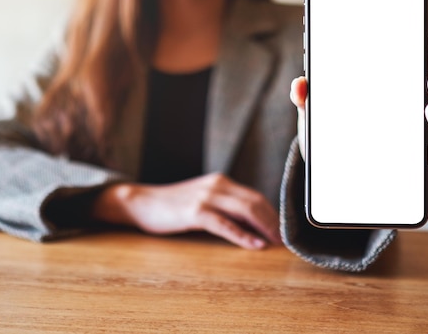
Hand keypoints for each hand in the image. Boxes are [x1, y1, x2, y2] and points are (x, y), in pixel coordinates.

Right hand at [91, 173, 281, 249]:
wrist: (142, 202)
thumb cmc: (173, 206)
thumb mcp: (203, 201)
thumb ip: (225, 208)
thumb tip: (253, 225)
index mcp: (221, 182)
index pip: (255, 196)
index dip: (272, 214)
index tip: (282, 230)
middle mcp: (217, 185)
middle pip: (255, 202)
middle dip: (273, 221)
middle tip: (285, 240)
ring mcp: (206, 197)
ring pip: (245, 210)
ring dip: (264, 227)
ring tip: (275, 243)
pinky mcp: (195, 212)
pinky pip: (225, 224)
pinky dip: (243, 235)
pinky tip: (255, 245)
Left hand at [290, 48, 427, 164]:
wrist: (324, 159)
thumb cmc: (325, 122)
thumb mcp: (314, 107)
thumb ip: (306, 95)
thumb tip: (299, 84)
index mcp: (387, 79)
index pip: (415, 58)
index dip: (427, 54)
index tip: (426, 55)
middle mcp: (407, 98)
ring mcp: (412, 125)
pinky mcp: (411, 151)